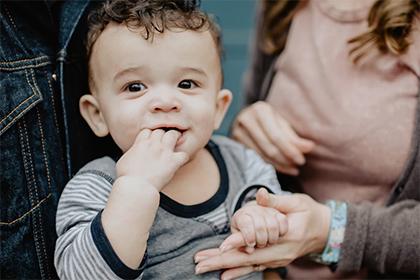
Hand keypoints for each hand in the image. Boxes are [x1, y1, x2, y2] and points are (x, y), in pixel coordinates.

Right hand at [116, 129, 188, 189]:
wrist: (135, 186)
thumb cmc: (127, 177)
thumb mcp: (123, 160)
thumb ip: (131, 153)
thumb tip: (133, 154)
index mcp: (140, 144)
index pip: (148, 131)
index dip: (150, 135)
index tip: (151, 141)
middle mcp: (153, 145)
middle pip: (160, 131)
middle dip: (162, 136)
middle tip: (164, 143)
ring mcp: (164, 152)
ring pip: (173, 135)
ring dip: (175, 139)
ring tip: (175, 145)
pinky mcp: (173, 162)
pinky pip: (184, 154)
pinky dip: (183, 157)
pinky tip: (180, 161)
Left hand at [194, 189, 330, 279]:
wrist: (325, 231)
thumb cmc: (310, 213)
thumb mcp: (297, 202)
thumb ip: (276, 200)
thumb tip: (259, 194)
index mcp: (286, 236)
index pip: (258, 241)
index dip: (239, 244)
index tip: (220, 247)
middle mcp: (280, 253)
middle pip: (246, 259)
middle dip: (221, 261)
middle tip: (199, 264)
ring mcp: (277, 260)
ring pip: (247, 265)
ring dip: (224, 266)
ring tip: (203, 267)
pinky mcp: (275, 261)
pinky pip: (254, 267)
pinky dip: (238, 271)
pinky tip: (223, 275)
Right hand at [232, 101, 314, 174]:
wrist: (246, 116)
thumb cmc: (268, 119)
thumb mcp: (281, 122)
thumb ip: (294, 137)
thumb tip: (309, 148)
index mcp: (260, 110)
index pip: (277, 136)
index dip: (290, 150)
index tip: (302, 159)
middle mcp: (246, 119)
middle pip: (269, 147)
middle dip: (286, 159)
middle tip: (299, 165)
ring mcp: (237, 132)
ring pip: (262, 155)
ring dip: (280, 164)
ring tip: (293, 168)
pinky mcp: (234, 143)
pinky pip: (256, 158)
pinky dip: (271, 165)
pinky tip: (282, 167)